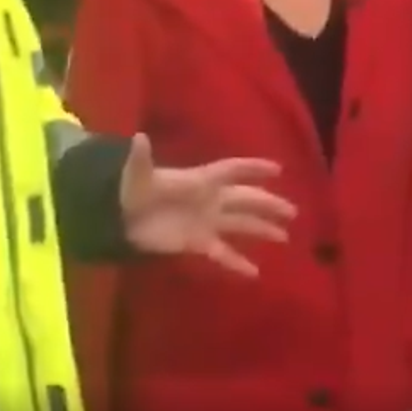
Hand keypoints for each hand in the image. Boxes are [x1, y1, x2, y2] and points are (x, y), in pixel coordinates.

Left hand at [117, 133, 294, 275]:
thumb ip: (141, 158)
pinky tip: (255, 273)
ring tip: (284, 236)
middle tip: (292, 212)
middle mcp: (208, 199)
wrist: (119, 218)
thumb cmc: (130, 191)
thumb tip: (139, 137)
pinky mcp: (197, 243)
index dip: (253, 168)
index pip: (231, 170)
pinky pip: (222, 253)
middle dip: (268, 203)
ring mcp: (205, 222)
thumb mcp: (136, 174)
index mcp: (199, 180)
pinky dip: (237, 262)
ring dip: (261, 229)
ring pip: (240, 224)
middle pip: (245, 199)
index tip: (277, 169)